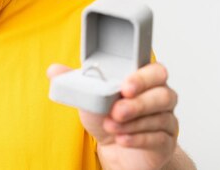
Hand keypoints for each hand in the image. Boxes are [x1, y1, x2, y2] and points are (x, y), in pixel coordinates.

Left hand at [47, 63, 178, 169]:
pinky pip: (157, 138)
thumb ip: (74, 81)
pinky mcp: (165, 142)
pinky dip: (137, 138)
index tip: (124, 85)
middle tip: (116, 110)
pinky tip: (122, 139)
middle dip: (138, 103)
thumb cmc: (107, 115)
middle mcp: (161, 97)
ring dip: (133, 123)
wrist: (115, 148)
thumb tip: (53, 70)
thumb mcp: (89, 97)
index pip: (156, 71)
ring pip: (160, 118)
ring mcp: (166, 120)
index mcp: (145, 79)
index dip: (143, 77)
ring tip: (110, 125)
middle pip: (164, 95)